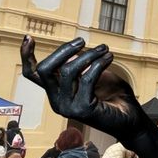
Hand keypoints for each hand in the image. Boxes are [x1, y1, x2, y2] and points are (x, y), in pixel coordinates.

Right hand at [20, 36, 150, 140]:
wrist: (131, 119)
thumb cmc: (113, 96)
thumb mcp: (93, 75)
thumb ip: (79, 66)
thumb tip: (70, 54)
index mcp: (55, 92)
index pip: (33, 75)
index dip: (26, 56)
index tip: (28, 37)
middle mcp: (57, 101)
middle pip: (45, 70)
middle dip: (63, 50)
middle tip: (82, 41)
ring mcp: (68, 107)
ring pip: (68, 71)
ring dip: (88, 55)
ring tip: (104, 49)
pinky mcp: (82, 110)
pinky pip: (87, 78)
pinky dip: (99, 64)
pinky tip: (109, 58)